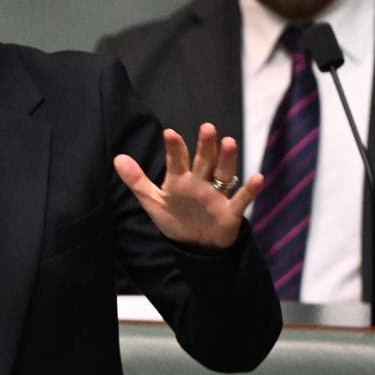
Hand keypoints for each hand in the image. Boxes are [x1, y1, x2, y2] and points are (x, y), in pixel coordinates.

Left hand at [114, 123, 262, 248]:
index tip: (169, 133)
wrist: (195, 247)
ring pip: (223, 174)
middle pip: (204, 161)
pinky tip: (258, 176)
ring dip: (227, 159)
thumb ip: (137, 180)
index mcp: (180, 179)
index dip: (174, 148)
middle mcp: (200, 183)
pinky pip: (242, 199)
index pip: (177, 160)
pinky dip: (250, 189)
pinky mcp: (230, 212)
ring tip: (229, 142)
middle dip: (205, 146)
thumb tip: (117, 157)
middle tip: (207, 128)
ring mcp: (217, 196)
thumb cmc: (175, 219)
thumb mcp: (153, 201)